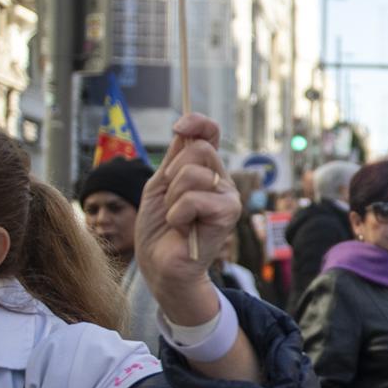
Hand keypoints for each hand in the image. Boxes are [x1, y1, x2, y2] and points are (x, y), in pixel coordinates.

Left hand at [137, 115, 238, 324]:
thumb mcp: (159, 185)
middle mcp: (222, 181)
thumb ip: (174, 159)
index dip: (197, 122)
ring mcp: (228, 197)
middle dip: (173, 175)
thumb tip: (184, 128)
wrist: (161, 265)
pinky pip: (193, 199)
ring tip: (177, 218)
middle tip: (172, 200)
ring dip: (173, 199)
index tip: (179, 127)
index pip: (210, 133)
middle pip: (199, 150)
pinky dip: (177, 216)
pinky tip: (183, 229)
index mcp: (206, 170)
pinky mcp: (228, 215)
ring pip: (192, 175)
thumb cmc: (159, 228)